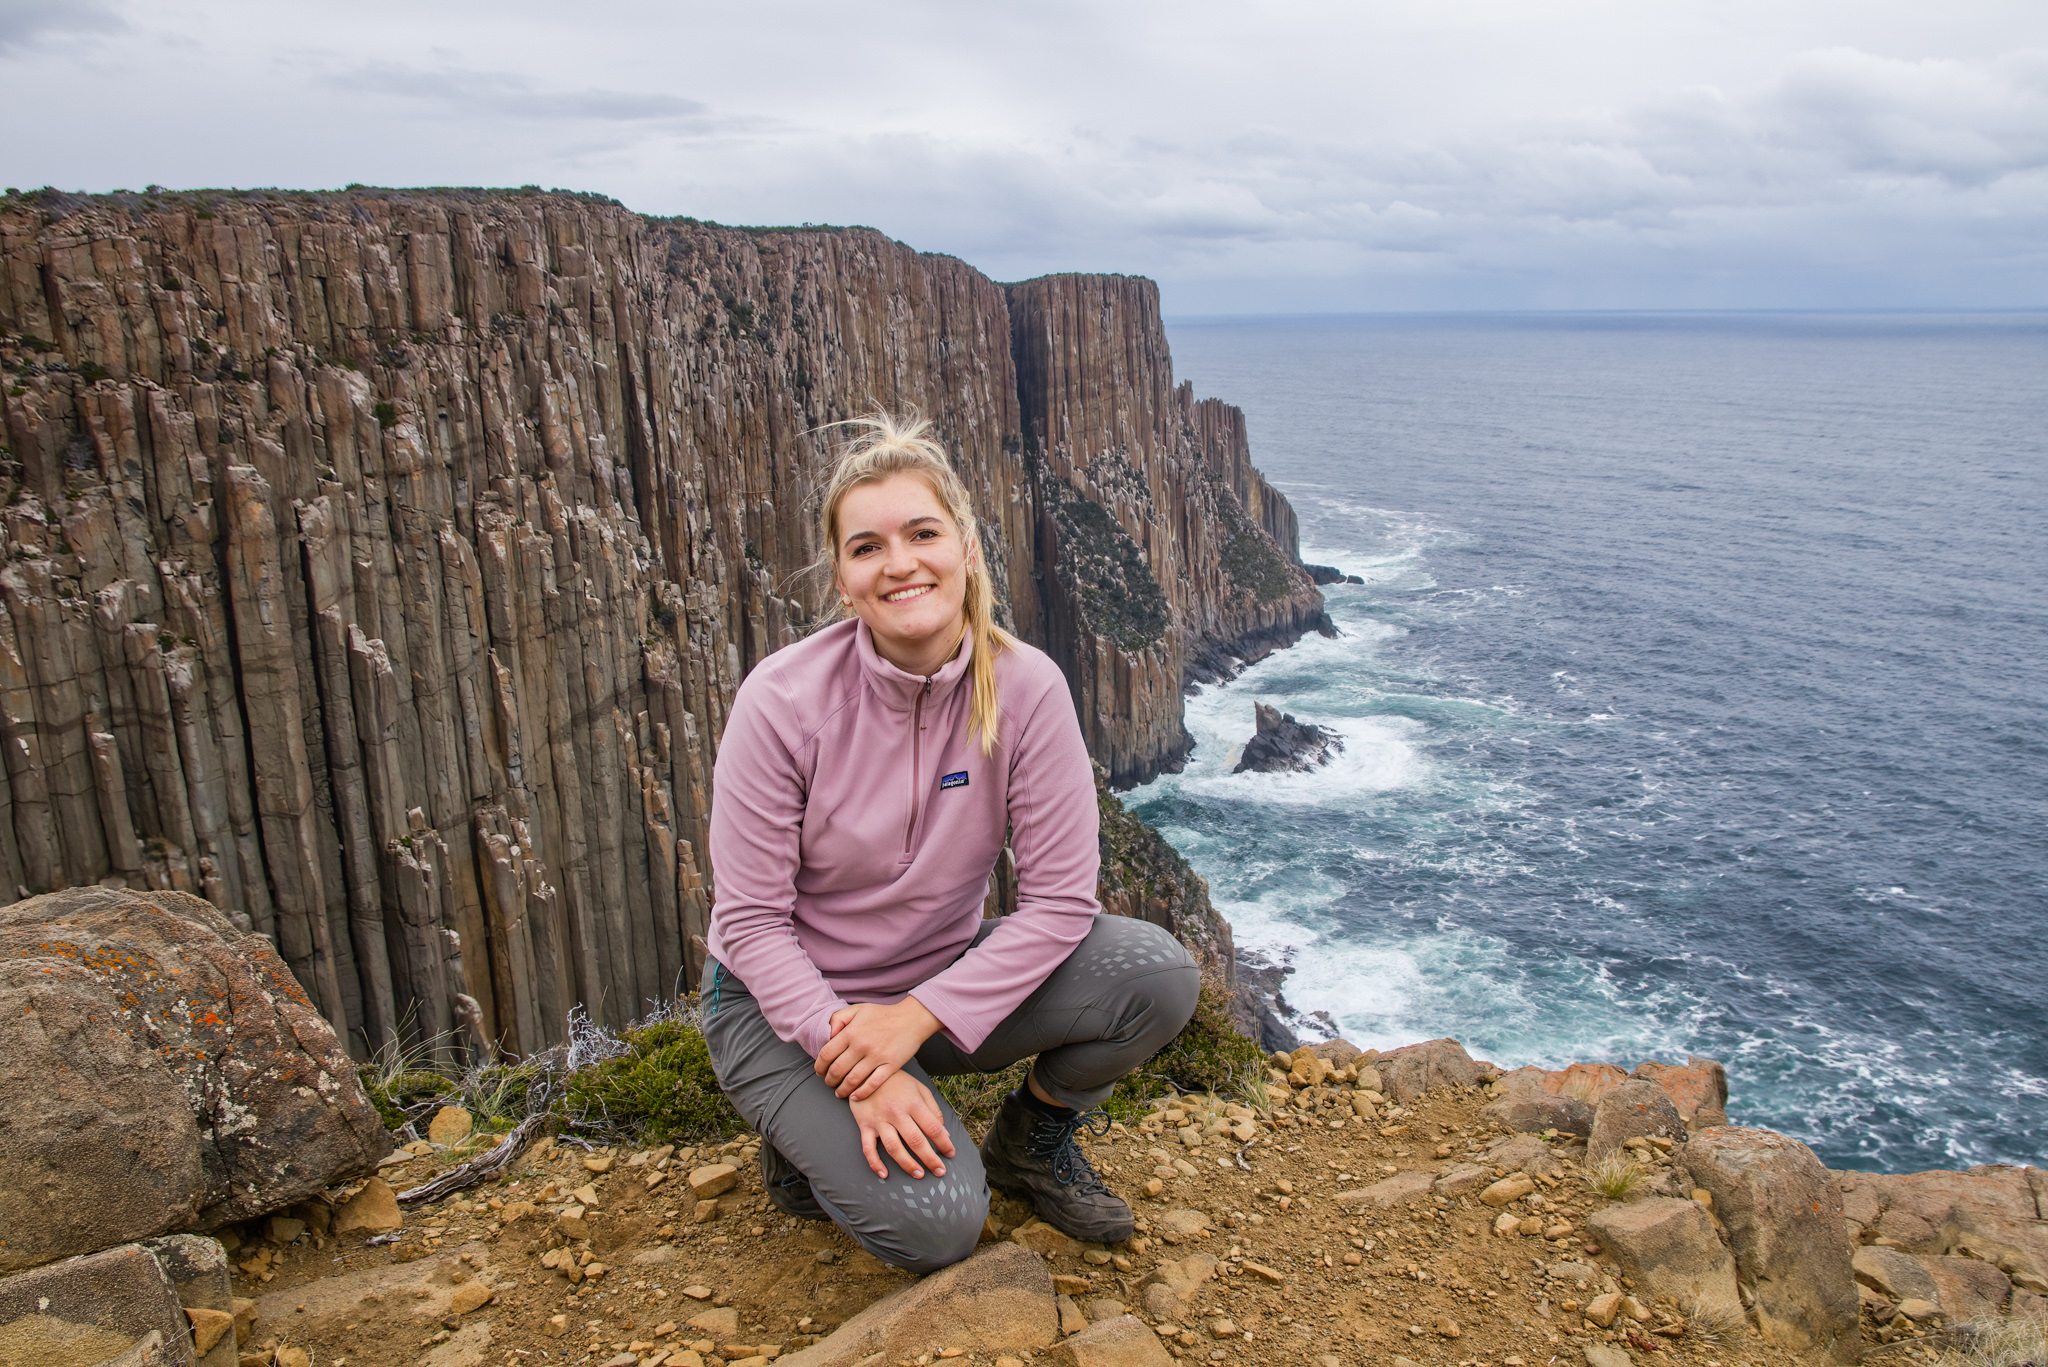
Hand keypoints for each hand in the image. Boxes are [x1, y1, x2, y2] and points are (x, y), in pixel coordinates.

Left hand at [815, 996, 942, 1100]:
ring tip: (840, 1092)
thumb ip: (838, 1018)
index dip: (819, 1066)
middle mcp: (862, 1045)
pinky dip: (861, 1093)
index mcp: (851, 1032)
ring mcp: (877, 1057)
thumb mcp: (858, 1009)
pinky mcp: (891, 1066)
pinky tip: (855, 1096)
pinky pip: (872, 1084)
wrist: (913, 1018)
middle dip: (829, 1080)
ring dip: (842, 1089)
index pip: (826, 1054)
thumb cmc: (884, 1014)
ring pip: (852, 1080)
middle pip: (837, 1070)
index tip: (819, 1072)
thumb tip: (827, 1035)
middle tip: (829, 1083)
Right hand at [848, 1070, 956, 1179]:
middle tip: (940, 1171)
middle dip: (930, 1159)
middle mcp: (896, 1112)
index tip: (950, 1154)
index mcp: (912, 1102)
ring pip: (894, 1148)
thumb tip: (945, 1135)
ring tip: (919, 1175)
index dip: (944, 1143)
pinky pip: (868, 1148)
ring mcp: (879, 1120)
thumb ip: (933, 1110)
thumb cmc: (897, 1082)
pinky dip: (875, 1163)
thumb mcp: (919, 1089)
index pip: (932, 1127)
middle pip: (915, 1141)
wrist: (866, 1070)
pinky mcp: (864, 1125)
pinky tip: (884, 1175)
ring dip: (907, 1165)